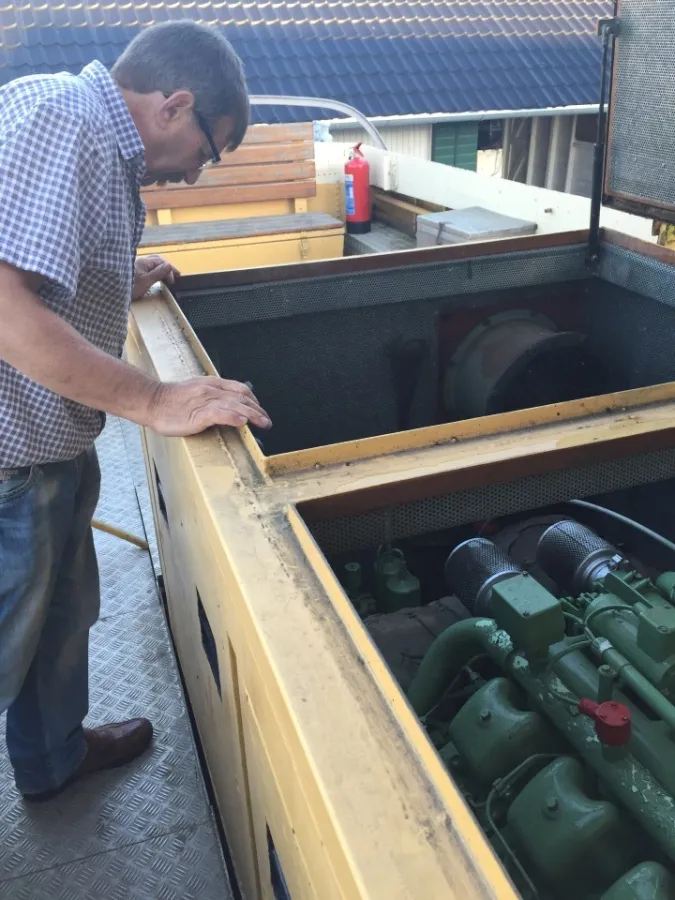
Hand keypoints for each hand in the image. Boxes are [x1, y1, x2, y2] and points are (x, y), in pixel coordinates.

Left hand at [132, 255, 180, 300]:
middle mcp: (140, 261)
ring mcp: (136, 265)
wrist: (112, 289)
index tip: (173, 282)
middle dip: (167, 267)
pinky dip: (155, 271)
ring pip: (152, 264)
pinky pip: (148, 267)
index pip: (162, 262)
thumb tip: (170, 265)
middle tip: (176, 276)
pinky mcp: (133, 271)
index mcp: (144, 262)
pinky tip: (156, 276)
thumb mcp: (146, 281)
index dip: (170, 270)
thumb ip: (158, 273)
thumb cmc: (130, 286)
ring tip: (167, 276)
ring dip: (161, 268)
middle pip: (157, 260)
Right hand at [145, 377, 271, 436]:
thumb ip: (213, 395)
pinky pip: (218, 414)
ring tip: (263, 423)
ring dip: (252, 415)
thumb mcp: (197, 390)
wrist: (152, 400)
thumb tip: (229, 405)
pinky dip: (232, 417)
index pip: (240, 389)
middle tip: (267, 422)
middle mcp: (211, 390)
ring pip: (234, 405)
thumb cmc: (172, 400)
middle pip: (241, 398)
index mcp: (212, 384)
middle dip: (257, 410)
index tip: (261, 411)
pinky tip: (242, 422)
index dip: (254, 400)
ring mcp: (204, 401)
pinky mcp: (197, 414)